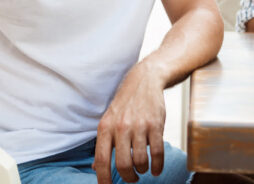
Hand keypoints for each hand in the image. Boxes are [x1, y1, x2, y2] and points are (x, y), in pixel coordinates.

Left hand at [93, 63, 165, 183]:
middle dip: (128, 178)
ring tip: (143, 168)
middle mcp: (121, 127)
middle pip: (123, 164)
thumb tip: (95, 168)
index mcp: (105, 127)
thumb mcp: (108, 120)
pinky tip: (155, 169)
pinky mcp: (156, 125)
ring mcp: (139, 126)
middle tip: (132, 178)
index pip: (101, 160)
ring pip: (141, 161)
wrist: (144, 81)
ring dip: (142, 170)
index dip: (104, 179)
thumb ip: (103, 144)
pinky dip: (157, 166)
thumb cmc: (125, 104)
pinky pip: (157, 153)